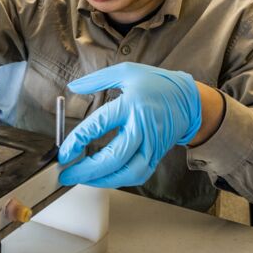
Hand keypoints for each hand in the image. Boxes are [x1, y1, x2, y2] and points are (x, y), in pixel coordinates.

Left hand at [58, 62, 201, 187]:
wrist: (189, 100)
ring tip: (81, 180)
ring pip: (128, 172)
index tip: (63, 151)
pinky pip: (137, 175)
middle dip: (87, 170)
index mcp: (132, 105)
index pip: (101, 125)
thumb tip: (73, 87)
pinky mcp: (156, 156)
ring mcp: (151, 145)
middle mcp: (142, 128)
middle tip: (67, 174)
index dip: (79, 140)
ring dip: (102, 180)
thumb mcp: (126, 71)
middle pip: (114, 157)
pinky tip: (101, 178)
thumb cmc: (156, 84)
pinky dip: (117, 180)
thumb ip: (96, 79)